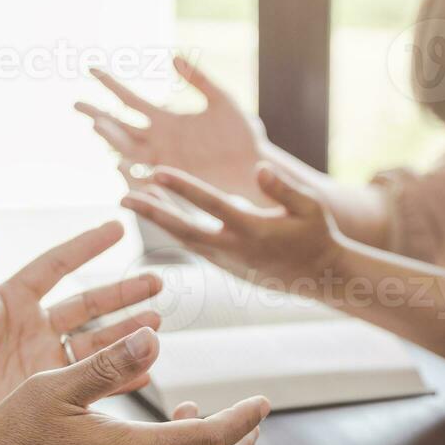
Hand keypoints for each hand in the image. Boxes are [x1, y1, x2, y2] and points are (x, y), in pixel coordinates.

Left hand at [0, 214, 162, 444]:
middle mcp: (33, 330)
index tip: (118, 228)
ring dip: (128, 333)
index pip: (58, 266)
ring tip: (157, 324)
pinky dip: (120, 377)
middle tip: (157, 283)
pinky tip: (144, 369)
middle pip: (90, 305)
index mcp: (12, 302)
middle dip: (125, 294)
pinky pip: (93, 382)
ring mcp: (43, 362)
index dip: (88, 247)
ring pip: (98, 343)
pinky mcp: (48, 393)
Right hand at [75, 57, 270, 199]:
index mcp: (168, 120)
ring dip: (112, 138)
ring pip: (128, 149)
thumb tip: (172, 56)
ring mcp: (164, 161)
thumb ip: (199, 80)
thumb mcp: (222, 101)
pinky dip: (130, 171)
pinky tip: (118, 163)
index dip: (110, 84)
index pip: (130, 100)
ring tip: (95, 124)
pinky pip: (145, 176)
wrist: (259, 168)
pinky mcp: (175, 180)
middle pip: (119, 126)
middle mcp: (160, 141)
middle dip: (98, 114)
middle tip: (75, 103)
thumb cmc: (244, 136)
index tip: (91, 69)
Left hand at [120, 164, 341, 286]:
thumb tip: (258, 167)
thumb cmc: (318, 235)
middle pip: (183, 230)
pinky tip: (162, 213)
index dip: (182, 188)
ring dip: (159, 219)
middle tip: (122, 196)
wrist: (322, 277)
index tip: (156, 172)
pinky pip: (194, 247)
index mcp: (254, 230)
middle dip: (152, 213)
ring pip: (184, 240)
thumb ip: (283, 187)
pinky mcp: (227, 269)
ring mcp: (228, 263)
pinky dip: (175, 229)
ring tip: (134, 198)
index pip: (211, 205)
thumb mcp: (310, 207)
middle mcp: (235, 249)